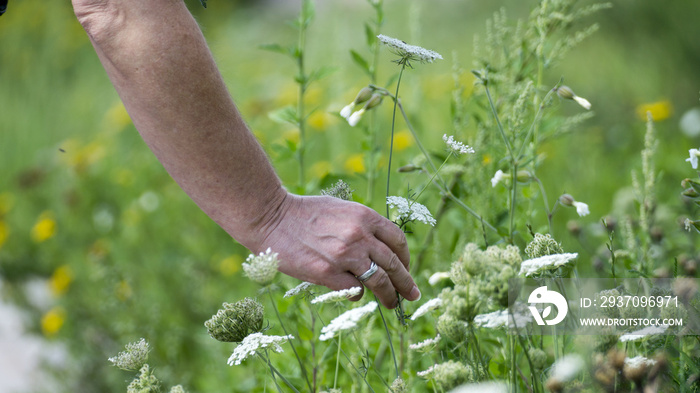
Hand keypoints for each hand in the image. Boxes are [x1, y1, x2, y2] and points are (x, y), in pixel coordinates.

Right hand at [254, 193, 420, 308]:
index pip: (398, 240)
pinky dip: (358, 294)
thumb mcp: (341, 208)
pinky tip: (355, 295)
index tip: (405, 267)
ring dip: (389, 295)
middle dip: (405, 282)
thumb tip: (379, 249)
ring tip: (392, 304)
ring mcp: (345, 256)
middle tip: (412, 294)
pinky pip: (354, 290)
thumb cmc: (305, 213)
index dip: (405, 257)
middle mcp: (359, 236)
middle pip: (393, 263)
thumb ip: (362, 226)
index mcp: (364, 216)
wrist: (272, 217)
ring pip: (379, 281)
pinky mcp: (327, 273)